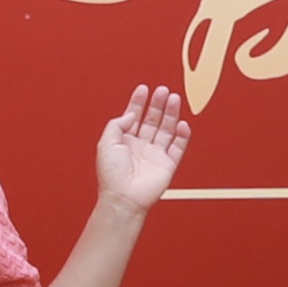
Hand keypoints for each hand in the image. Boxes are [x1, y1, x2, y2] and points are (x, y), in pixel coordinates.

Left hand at [87, 84, 190, 210]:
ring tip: (173, 98)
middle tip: (162, 90)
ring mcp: (155, 155)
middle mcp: (140, 146)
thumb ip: (117, 124)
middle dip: (157, 104)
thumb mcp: (105, 143)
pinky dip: (182, 135)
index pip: (133, 116)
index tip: (143, 89)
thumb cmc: (112, 175)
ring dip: (170, 114)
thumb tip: (131, 114)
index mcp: (124, 141)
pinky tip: (181, 124)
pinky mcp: (167, 164)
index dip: (138, 102)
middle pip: (152, 119)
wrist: (123, 197)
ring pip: (166, 129)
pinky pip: (178, 147)